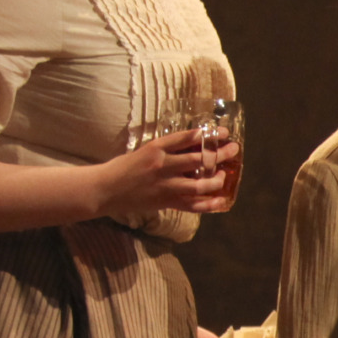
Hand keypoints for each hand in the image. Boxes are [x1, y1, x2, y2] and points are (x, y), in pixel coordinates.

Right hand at [105, 124, 239, 216]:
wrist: (104, 189)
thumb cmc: (123, 168)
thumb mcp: (144, 151)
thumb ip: (167, 150)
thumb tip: (194, 147)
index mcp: (156, 148)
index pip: (188, 137)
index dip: (209, 134)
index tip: (223, 132)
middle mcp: (163, 165)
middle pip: (199, 159)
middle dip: (220, 154)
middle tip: (233, 150)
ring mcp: (165, 185)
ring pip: (199, 183)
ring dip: (216, 180)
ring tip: (224, 176)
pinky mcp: (165, 201)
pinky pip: (192, 205)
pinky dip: (209, 204)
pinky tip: (220, 201)